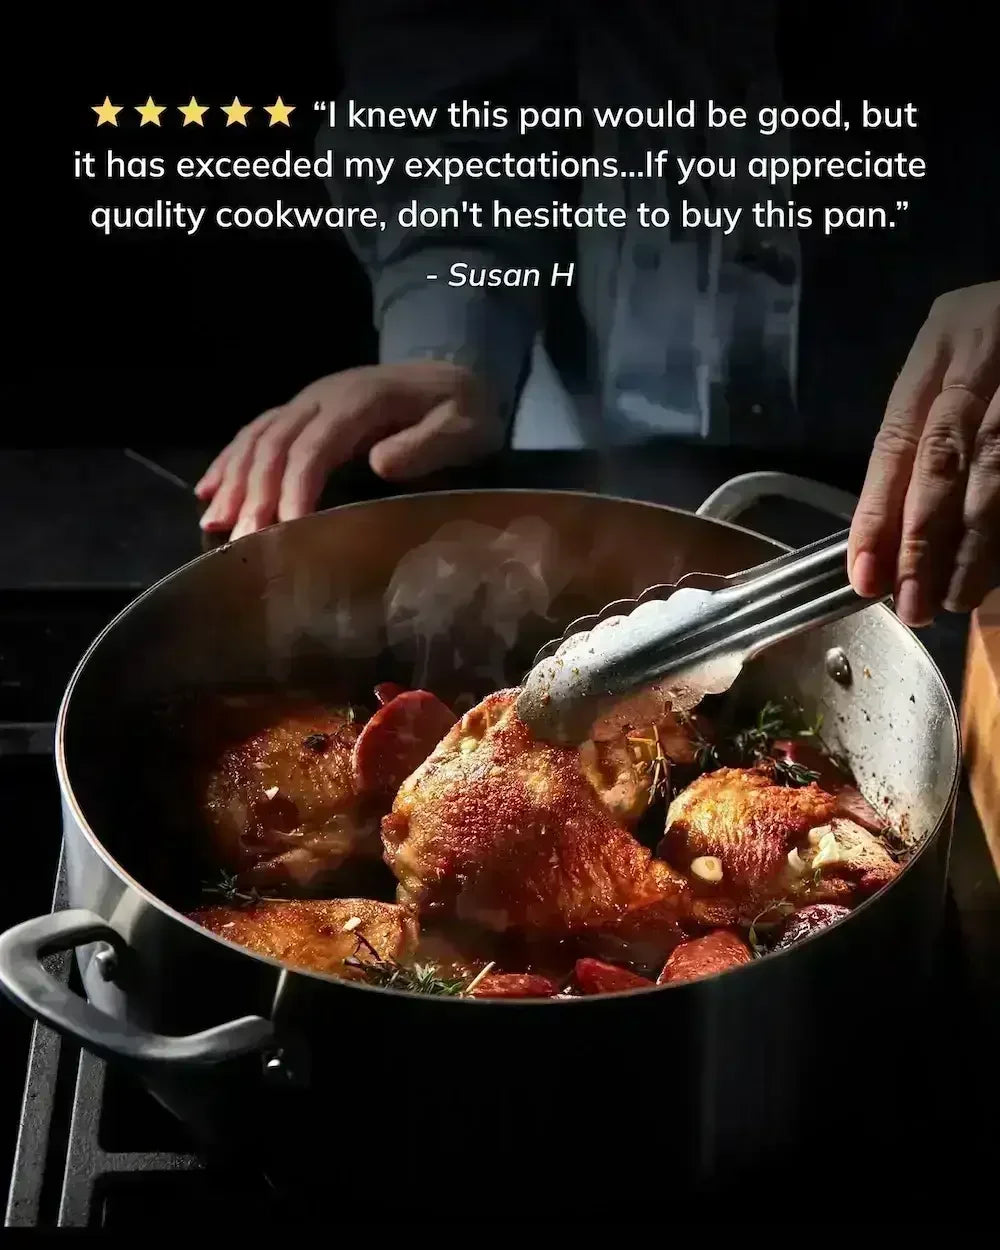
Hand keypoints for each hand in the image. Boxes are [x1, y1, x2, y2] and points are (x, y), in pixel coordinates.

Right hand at [195, 360, 504, 539]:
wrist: (452, 374)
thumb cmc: (461, 412)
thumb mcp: (463, 427)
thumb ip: (427, 444)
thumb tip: (380, 463)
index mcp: (360, 401)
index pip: (314, 446)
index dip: (295, 487)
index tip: (285, 530)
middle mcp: (324, 396)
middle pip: (276, 444)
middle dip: (255, 494)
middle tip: (242, 543)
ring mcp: (308, 400)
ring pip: (258, 438)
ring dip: (232, 480)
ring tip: (215, 525)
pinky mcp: (302, 410)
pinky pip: (255, 432)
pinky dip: (228, 462)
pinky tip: (208, 492)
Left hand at [848, 281, 999, 625]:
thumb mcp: (960, 357)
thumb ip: (929, 428)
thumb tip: (891, 532)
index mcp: (944, 339)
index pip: (896, 437)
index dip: (876, 512)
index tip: (864, 575)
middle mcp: (987, 349)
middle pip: (944, 458)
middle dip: (922, 540)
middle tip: (912, 604)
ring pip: (996, 472)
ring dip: (973, 546)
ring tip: (953, 599)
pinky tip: (996, 570)